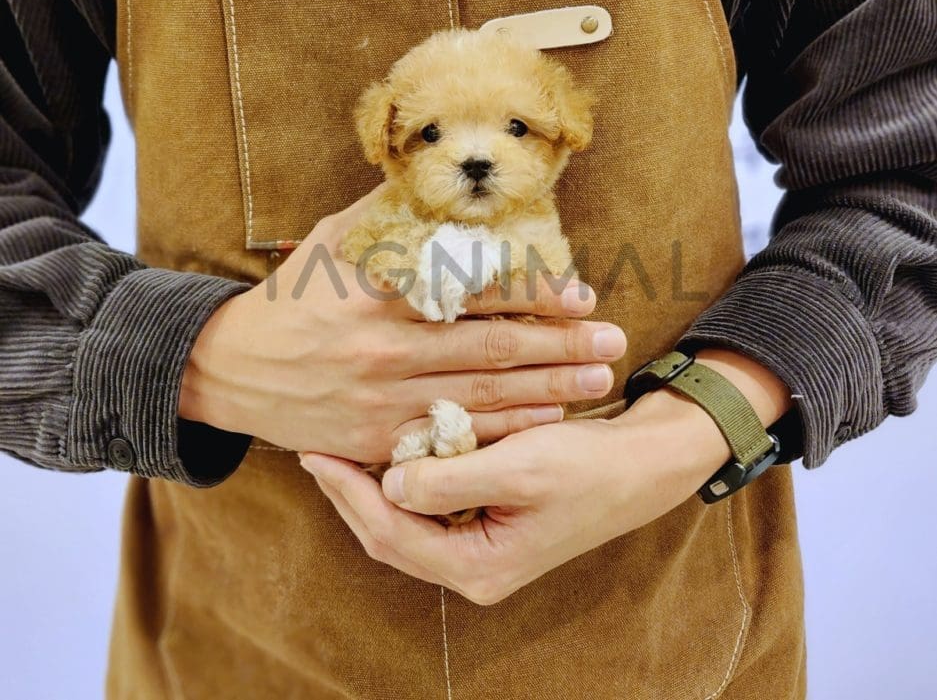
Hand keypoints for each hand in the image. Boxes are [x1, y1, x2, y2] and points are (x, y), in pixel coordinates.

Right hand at [178, 186, 627, 462]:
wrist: (231, 370)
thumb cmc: (289, 298)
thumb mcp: (332, 240)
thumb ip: (389, 213)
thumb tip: (440, 175)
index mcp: (380, 293)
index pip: (475, 292)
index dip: (534, 294)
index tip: (580, 294)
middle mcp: (387, 349)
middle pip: (493, 349)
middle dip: (560, 346)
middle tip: (612, 340)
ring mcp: (384, 400)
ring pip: (483, 397)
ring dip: (548, 390)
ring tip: (597, 381)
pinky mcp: (379, 440)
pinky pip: (453, 435)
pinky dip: (503, 430)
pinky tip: (545, 422)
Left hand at [297, 387, 733, 604]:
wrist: (641, 465)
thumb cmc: (587, 466)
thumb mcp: (520, 468)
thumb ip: (451, 479)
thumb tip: (389, 481)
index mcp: (478, 566)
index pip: (390, 534)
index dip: (348, 493)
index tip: (316, 453)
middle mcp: (472, 565)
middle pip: (389, 531)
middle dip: (350, 489)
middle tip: (315, 446)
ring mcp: (478, 544)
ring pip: (404, 517)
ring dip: (374, 480)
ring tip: (341, 441)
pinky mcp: (485, 519)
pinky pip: (429, 502)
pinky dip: (406, 473)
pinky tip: (390, 441)